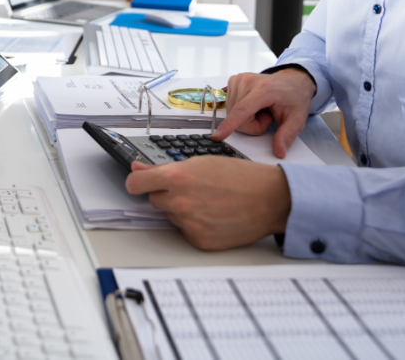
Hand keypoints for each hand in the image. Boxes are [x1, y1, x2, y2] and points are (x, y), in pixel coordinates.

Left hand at [125, 158, 290, 248]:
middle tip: (193, 189)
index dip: (137, 183)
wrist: (270, 199)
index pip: (134, 185)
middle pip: (155, 200)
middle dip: (167, 195)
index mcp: (177, 178)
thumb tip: (138, 170)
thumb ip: (165, 168)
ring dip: (183, 210)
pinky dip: (196, 225)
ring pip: (172, 216)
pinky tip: (214, 216)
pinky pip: (186, 231)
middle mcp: (179, 202)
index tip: (140, 184)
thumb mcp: (200, 162)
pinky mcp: (199, 241)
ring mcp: (189, 224)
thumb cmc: (239, 177)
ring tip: (209, 202)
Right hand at [212, 69, 315, 157]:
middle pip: (238, 118)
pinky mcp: (233, 81)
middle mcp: (247, 81)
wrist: (291, 82)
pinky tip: (253, 104)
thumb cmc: (294, 99)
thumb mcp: (297, 119)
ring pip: (232, 114)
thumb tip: (279, 152)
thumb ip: (287, 136)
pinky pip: (230, 106)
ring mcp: (238, 79)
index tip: (217, 136)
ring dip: (247, 118)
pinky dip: (242, 110)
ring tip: (262, 109)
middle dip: (253, 125)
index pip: (242, 110)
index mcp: (264, 89)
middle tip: (268, 116)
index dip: (230, 125)